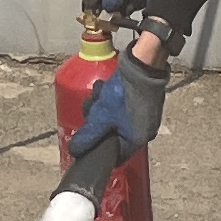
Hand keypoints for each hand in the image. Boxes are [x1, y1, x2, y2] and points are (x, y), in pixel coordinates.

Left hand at [73, 44, 169, 160]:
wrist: (143, 65)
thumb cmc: (123, 95)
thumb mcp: (100, 117)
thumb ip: (87, 136)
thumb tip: (75, 151)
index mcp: (137, 140)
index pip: (115, 155)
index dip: (98, 147)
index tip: (86, 138)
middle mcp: (144, 131)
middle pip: (113, 134)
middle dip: (98, 122)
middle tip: (91, 109)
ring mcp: (145, 115)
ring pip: (115, 118)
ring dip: (103, 107)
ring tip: (100, 94)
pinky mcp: (144, 101)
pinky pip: (123, 107)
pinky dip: (112, 100)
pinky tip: (107, 88)